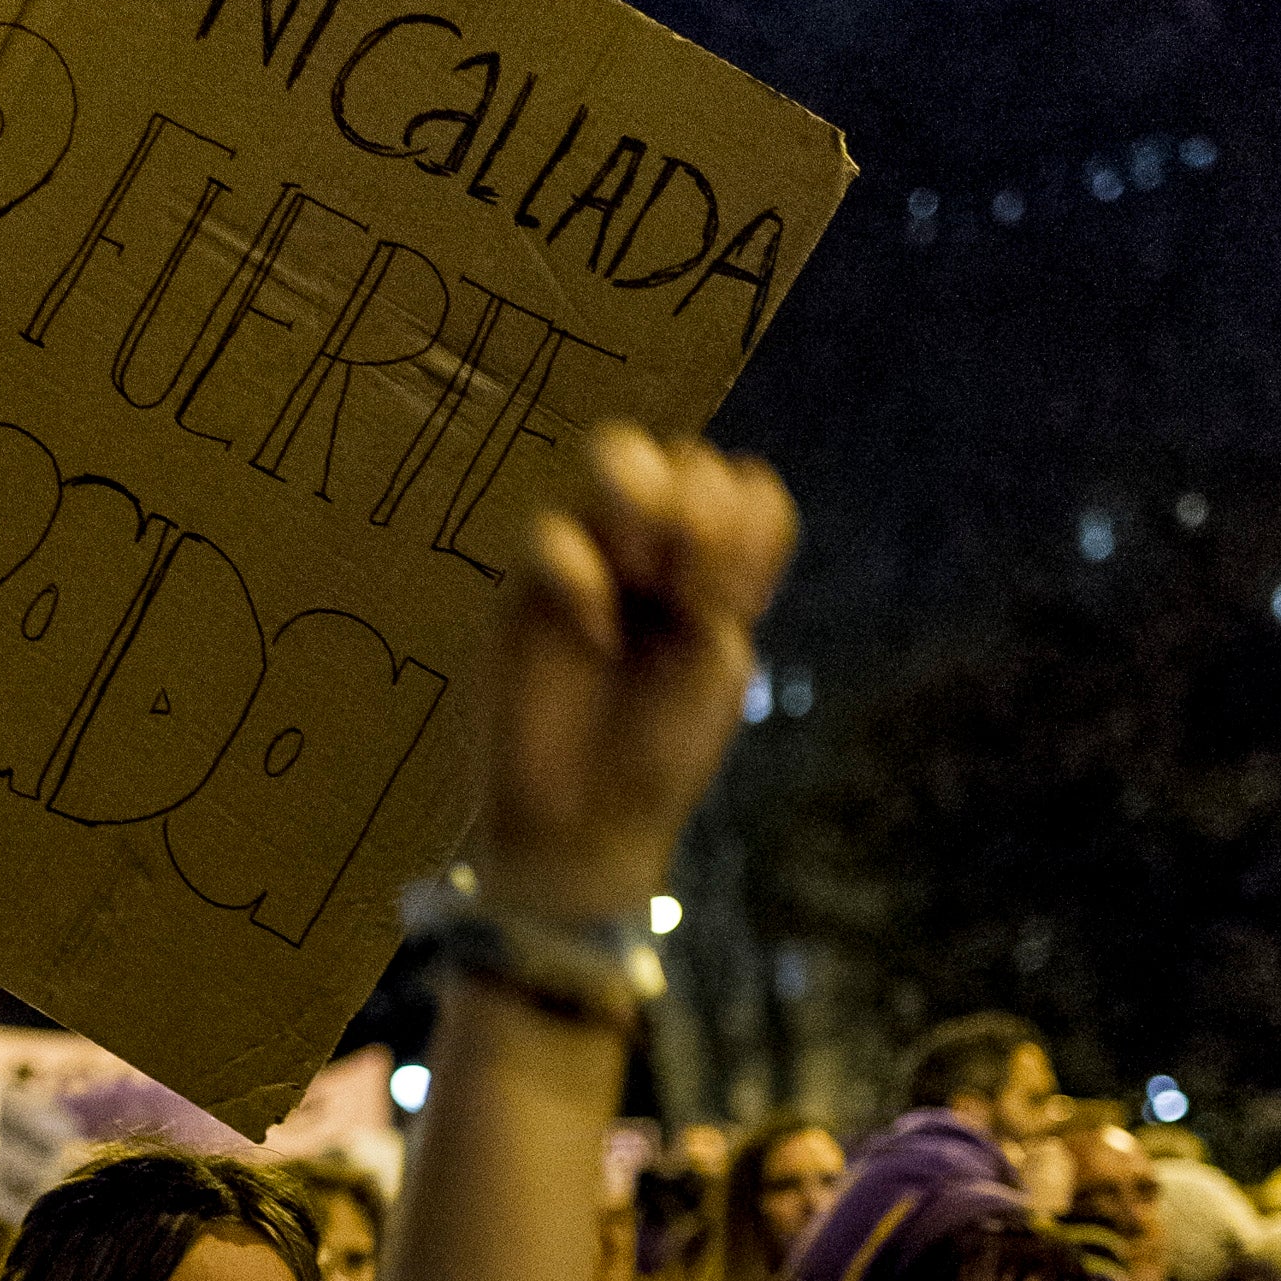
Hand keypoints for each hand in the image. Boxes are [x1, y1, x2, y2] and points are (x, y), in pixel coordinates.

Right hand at [480, 425, 795, 920]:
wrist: (587, 826)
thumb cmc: (662, 754)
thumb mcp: (717, 661)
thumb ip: (722, 575)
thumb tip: (706, 489)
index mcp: (717, 572)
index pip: (750, 489)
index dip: (752, 527)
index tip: (742, 603)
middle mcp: (658, 553)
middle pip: (689, 456)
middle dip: (700, 511)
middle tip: (689, 590)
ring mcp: (592, 561)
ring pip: (616, 453)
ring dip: (643, 498)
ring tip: (645, 574)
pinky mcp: (528, 588)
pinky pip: (549, 531)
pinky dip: (582, 575)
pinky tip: (599, 637)